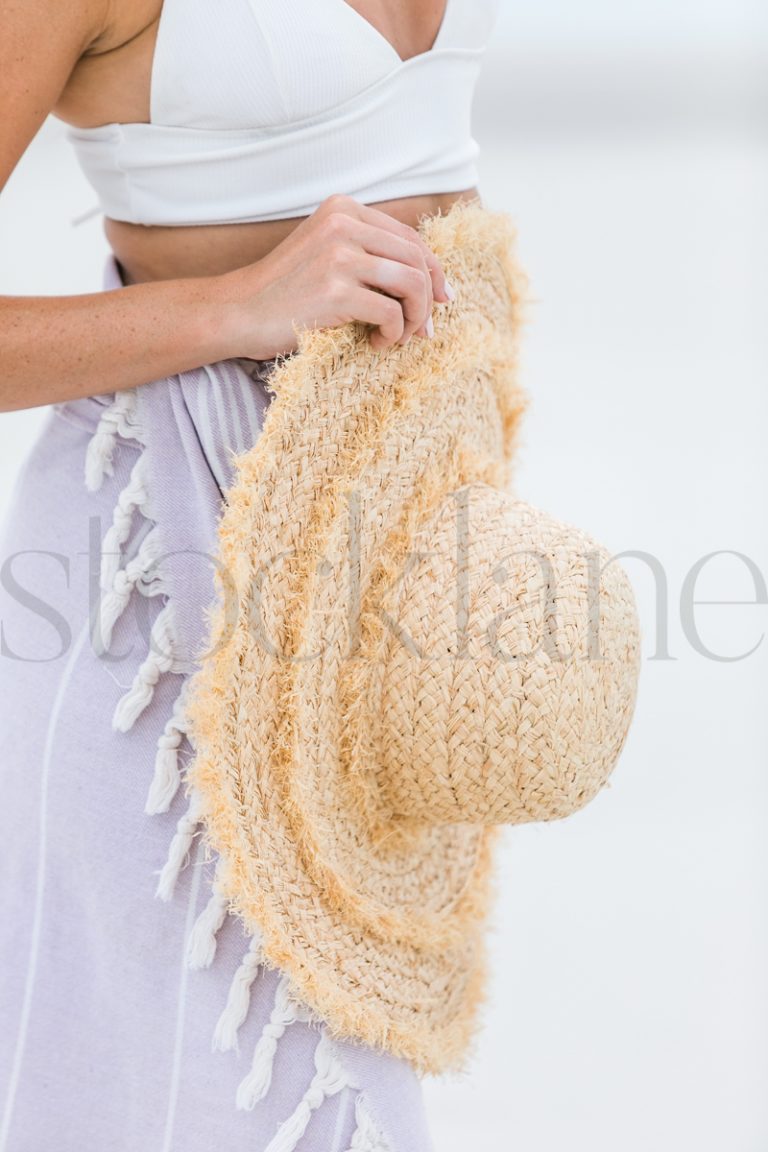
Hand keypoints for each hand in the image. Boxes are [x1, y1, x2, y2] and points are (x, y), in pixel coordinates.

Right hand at [214, 193, 453, 360]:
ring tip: (401, 338)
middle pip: (417, 259)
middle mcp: (343, 224)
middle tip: (426, 329)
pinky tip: (376, 344)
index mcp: (343, 209)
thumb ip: (367, 251)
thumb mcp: (326, 252)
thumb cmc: (286, 292)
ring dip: (416, 318)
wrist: (239, 312)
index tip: (441, 300)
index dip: (433, 270)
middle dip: (430, 298)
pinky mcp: (335, 291)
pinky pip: (391, 313)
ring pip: (412, 284)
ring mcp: (338, 256)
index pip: (409, 236)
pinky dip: (393, 334)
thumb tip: (429, 278)